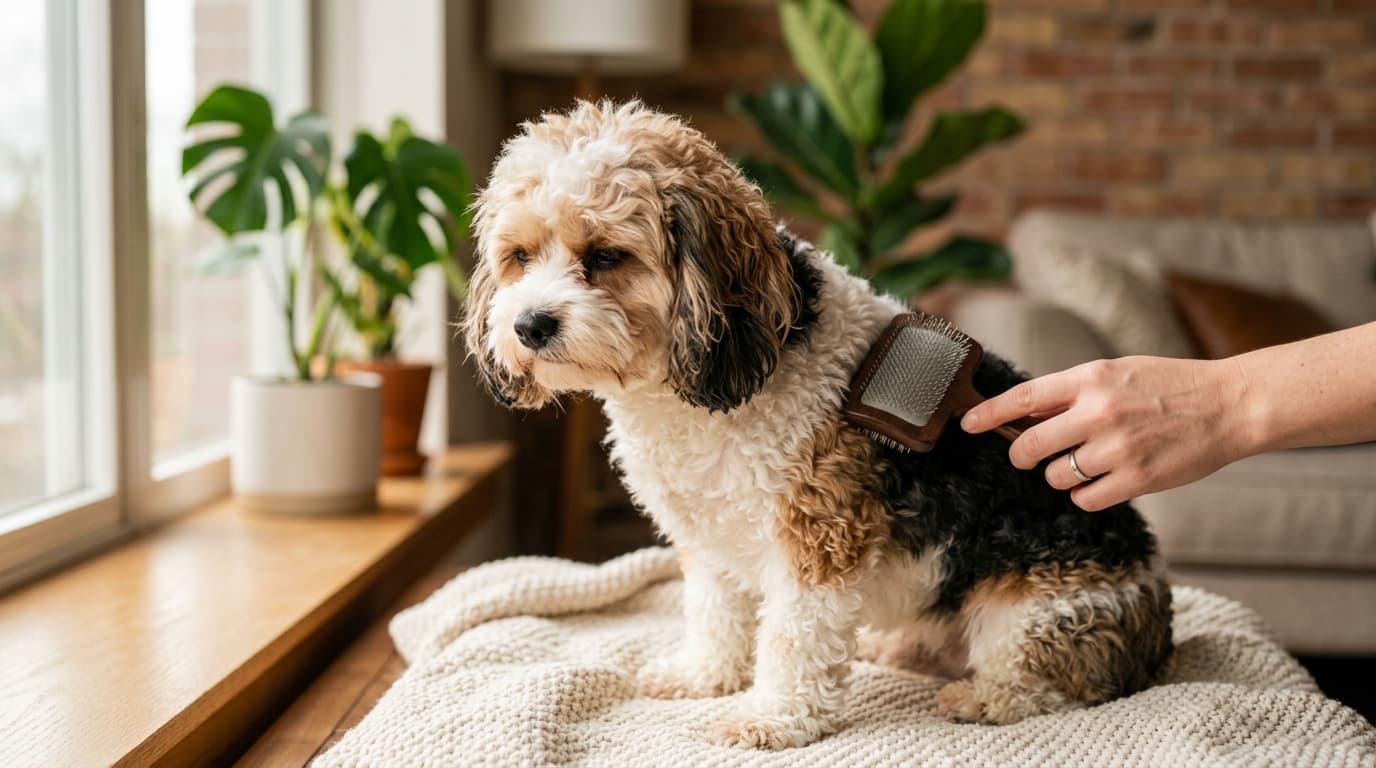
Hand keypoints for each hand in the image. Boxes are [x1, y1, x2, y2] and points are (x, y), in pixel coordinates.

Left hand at [961, 356, 1255, 510]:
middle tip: (1031, 455)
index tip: (967, 423)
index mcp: (1091, 379)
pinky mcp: (1137, 479)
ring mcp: (1117, 448)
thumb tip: (1026, 413)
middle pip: (1029, 446)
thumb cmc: (1170, 386)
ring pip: (1056, 476)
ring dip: (1062, 474)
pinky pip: (1084, 498)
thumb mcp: (1117, 373)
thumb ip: (1072, 392)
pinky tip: (1105, 479)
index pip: (1023, 398)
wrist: (1229, 406)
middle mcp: (1098, 412)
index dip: (989, 414)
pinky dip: (1086, 493)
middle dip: (1024, 454)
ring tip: (1088, 461)